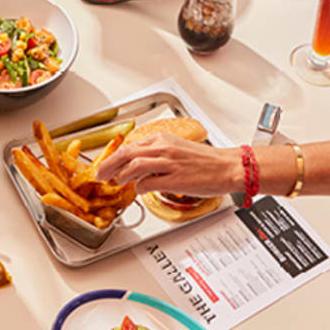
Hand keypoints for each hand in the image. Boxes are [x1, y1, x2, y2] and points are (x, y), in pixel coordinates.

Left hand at [97, 135, 239, 195]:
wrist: (229, 167)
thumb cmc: (207, 161)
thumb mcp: (178, 149)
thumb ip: (158, 154)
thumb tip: (140, 166)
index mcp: (164, 139)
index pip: (131, 145)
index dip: (114, 156)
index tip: (106, 164)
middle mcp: (164, 148)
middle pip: (127, 153)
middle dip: (109, 164)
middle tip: (101, 174)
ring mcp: (169, 163)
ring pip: (134, 166)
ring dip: (122, 175)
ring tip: (117, 183)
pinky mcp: (175, 179)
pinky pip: (149, 183)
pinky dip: (140, 188)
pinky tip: (139, 190)